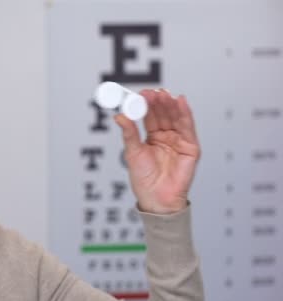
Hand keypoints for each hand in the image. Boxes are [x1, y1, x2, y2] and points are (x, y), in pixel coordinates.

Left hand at [114, 89, 199, 214]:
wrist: (156, 199)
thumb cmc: (144, 179)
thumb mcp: (132, 152)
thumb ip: (129, 133)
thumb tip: (119, 116)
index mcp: (152, 137)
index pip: (149, 116)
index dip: (145, 104)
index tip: (139, 94)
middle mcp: (166, 136)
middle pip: (163, 114)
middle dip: (158, 102)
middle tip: (151, 92)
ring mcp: (179, 140)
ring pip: (175, 118)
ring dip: (170, 105)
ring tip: (163, 94)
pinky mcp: (190, 147)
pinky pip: (188, 127)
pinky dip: (185, 113)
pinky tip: (180, 101)